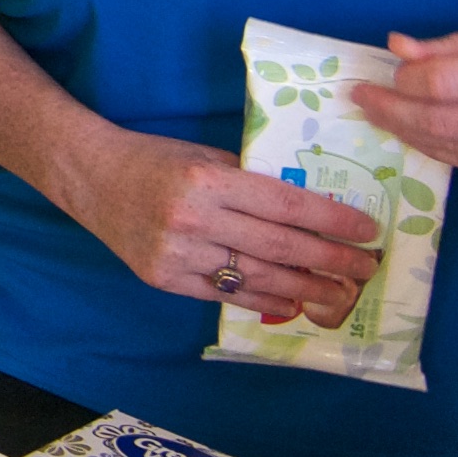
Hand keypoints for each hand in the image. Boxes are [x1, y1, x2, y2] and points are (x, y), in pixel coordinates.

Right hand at [70, 132, 379, 325]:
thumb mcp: (206, 155)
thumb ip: (251, 182)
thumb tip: (310, 211)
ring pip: (257, 276)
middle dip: (331, 260)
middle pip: (280, 246)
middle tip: (365, 268)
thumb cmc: (155, 159)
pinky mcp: (163, 278)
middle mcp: (194, 218)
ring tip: (339, 293)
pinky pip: (225, 295)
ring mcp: (177, 253)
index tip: (367, 230)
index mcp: (209, 178)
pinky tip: (291, 302)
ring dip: (306, 287)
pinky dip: (264, 300)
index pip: (286, 204)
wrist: (90, 177)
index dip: (332, 221)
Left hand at [354, 23, 457, 188]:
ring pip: (450, 148)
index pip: (443, 82)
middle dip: (391, 112)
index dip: (403, 82)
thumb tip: (396, 47)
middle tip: (362, 99)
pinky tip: (417, 134)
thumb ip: (451, 46)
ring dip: (407, 133)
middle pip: (439, 121)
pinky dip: (437, 148)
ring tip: (382, 115)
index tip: (381, 76)